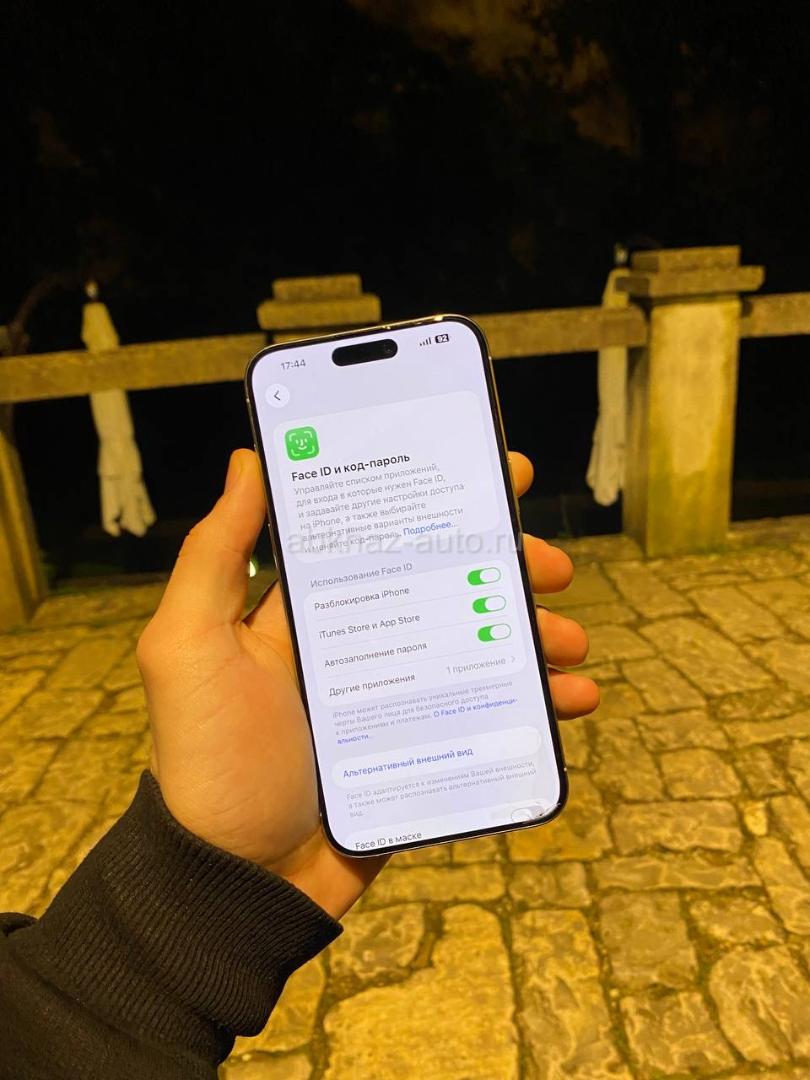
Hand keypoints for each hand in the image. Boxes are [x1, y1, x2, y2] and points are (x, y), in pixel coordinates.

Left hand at [137, 449, 597, 918]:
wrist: (240, 883)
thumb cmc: (211, 761)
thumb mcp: (189, 648)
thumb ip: (214, 556)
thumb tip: (249, 461)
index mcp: (311, 608)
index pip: (383, 535)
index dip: (437, 501)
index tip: (493, 473)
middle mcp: (361, 642)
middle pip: (446, 584)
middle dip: (504, 565)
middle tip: (550, 564)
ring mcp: (400, 697)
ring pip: (481, 645)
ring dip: (533, 633)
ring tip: (570, 638)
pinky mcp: (427, 749)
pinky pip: (493, 715)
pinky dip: (539, 704)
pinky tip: (574, 699)